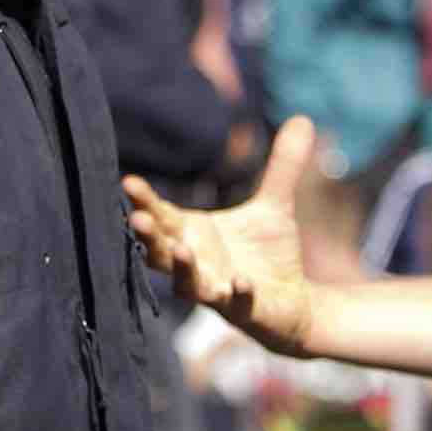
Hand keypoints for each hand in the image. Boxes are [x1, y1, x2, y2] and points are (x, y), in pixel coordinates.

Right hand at [125, 118, 318, 355]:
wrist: (295, 302)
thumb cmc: (268, 255)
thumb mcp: (275, 205)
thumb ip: (282, 166)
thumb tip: (303, 118)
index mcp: (194, 235)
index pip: (162, 216)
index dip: (145, 202)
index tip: (128, 182)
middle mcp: (198, 264)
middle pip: (161, 252)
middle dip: (149, 237)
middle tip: (136, 219)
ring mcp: (218, 291)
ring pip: (189, 285)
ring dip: (183, 269)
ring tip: (182, 249)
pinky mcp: (246, 312)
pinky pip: (237, 305)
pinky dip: (237, 294)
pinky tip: (240, 282)